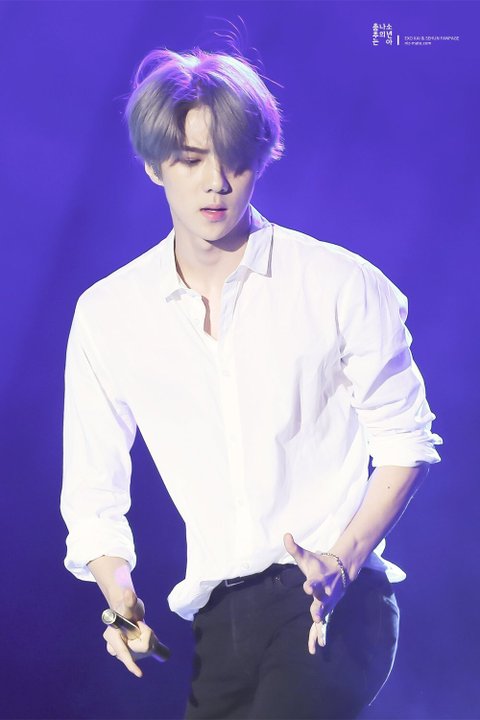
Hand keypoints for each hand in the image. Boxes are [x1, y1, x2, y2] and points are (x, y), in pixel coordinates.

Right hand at [103, 588, 156, 677]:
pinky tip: (142, 634)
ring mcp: (119, 650)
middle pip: (135, 651)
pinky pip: (140, 651)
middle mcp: (112, 646)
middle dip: (144, 640)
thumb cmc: (126, 606)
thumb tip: (128, 593)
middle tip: (141, 624)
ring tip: (141, 628)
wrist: (126, 609)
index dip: (131, 664)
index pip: (122, 651)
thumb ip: (129, 601)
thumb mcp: (129, 603)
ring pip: (139, 651)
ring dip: (145, 641)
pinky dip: (145, 643)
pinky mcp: (126, 652)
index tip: (140, 674)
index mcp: (111, 636)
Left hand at [283, 533, 346, 653]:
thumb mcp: (306, 556)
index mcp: (318, 579)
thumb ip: (294, 548)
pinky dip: (319, 635)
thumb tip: (286, 535)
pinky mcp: (327, 610)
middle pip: (322, 601)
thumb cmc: (318, 563)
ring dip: (320, 626)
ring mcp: (327, 603)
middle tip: (316, 615)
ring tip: (319, 640)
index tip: (308, 588)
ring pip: (324, 615)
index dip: (311, 585)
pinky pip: (322, 625)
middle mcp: (324, 592)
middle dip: (319, 608)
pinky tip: (317, 647)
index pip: (314, 582)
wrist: (340, 570)